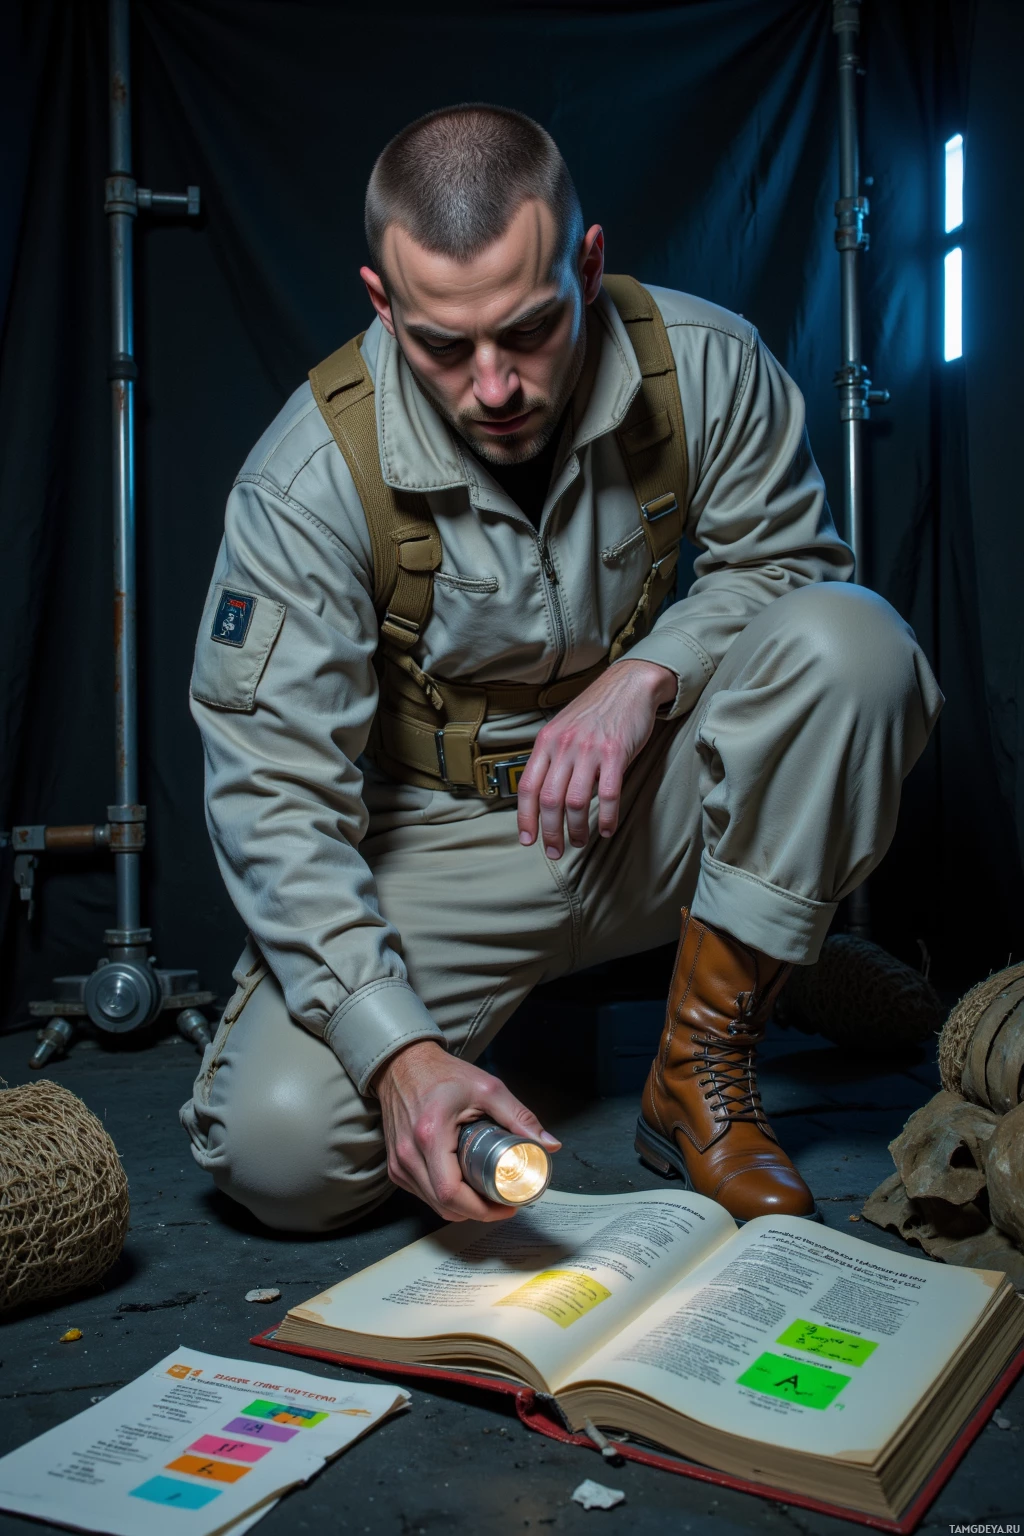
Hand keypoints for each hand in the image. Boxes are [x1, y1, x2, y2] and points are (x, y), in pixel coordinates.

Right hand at [373, 1040, 560, 1221]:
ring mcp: (399, 1162)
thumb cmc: (441, 1074)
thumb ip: (520, 1116)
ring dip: (462, 1207)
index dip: (482, 1209)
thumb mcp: (487, 1089)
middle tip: (503, 1201)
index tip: (507, 1205)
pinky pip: (423, 1194)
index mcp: (430, 1136)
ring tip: (487, 1193)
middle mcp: (409, 1154)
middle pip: (444, 1204)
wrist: (403, 1064)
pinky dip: (445, 1197)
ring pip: (433, 1203)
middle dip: (477, 1211)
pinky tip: (464, 1185)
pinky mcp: (395, 1166)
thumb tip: (548, 1144)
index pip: (452, 1193)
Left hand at [516, 659, 676, 859]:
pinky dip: (606, 818)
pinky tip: (606, 829)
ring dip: (577, 830)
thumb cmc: (596, 710)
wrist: (629, 685)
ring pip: (575, 802)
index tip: (527, 840)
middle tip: (555, 851)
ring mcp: (589, 750)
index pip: (527, 787)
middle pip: (549, 800)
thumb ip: (552, 757)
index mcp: (546, 741)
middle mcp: (564, 746)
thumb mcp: (563, 728)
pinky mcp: (616, 753)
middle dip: (550, 832)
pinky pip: (608, 794)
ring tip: (580, 842)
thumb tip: (542, 794)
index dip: (525, 818)